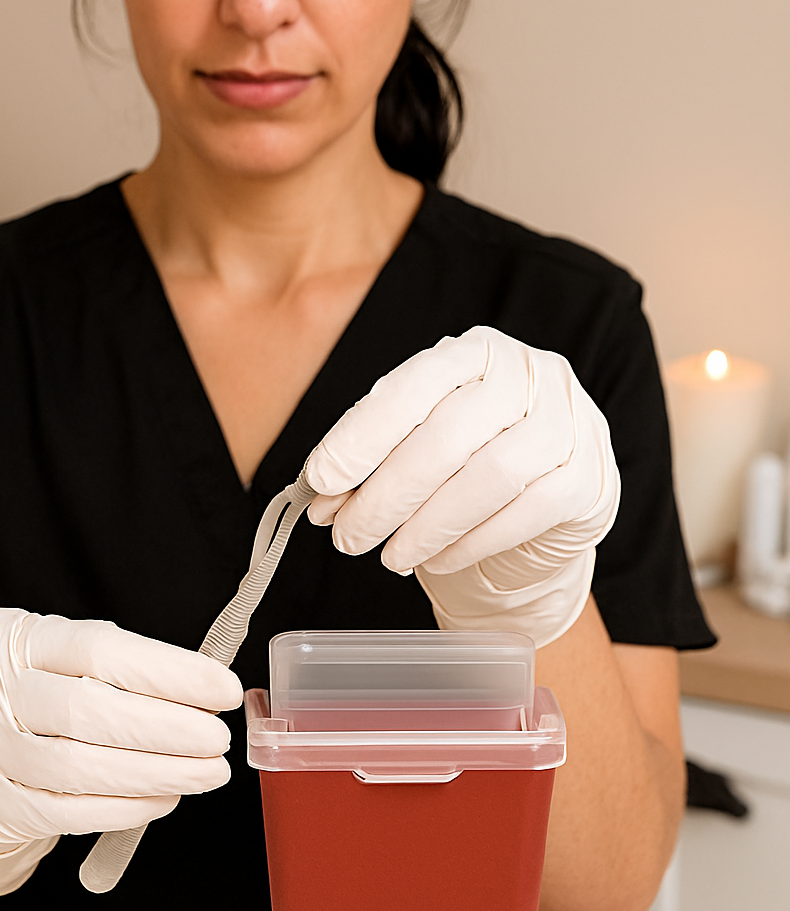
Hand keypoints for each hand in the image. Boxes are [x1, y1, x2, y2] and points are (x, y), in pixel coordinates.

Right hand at [0, 609, 242, 907]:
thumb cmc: (20, 696)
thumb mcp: (45, 656)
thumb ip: (110, 664)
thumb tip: (202, 688)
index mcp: (3, 636)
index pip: (97, 649)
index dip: (169, 671)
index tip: (222, 689)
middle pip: (85, 710)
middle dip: (167, 728)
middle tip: (218, 740)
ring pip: (77, 768)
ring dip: (156, 773)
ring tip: (206, 773)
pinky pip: (65, 813)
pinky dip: (124, 808)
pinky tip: (163, 798)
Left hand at [305, 327, 619, 647]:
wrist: (545, 507)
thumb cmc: (468, 465)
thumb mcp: (418, 443)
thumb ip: (374, 459)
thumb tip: (322, 497)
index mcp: (475, 351)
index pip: (412, 387)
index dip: (361, 435)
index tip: (320, 480)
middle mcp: (527, 374)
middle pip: (448, 436)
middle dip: (387, 494)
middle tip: (348, 536)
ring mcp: (569, 422)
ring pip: (489, 477)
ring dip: (428, 525)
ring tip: (392, 556)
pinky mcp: (590, 476)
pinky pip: (526, 513)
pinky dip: (472, 541)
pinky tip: (439, 559)